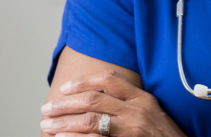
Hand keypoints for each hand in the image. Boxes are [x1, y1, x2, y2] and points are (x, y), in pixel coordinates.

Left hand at [40, 71, 185, 136]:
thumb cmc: (164, 133)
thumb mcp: (150, 110)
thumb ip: (128, 100)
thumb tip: (98, 95)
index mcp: (141, 98)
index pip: (108, 79)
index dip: (83, 81)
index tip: (64, 88)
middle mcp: (136, 111)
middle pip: (93, 100)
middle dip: (65, 104)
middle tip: (46, 109)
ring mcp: (132, 129)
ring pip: (91, 121)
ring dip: (64, 123)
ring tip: (47, 126)